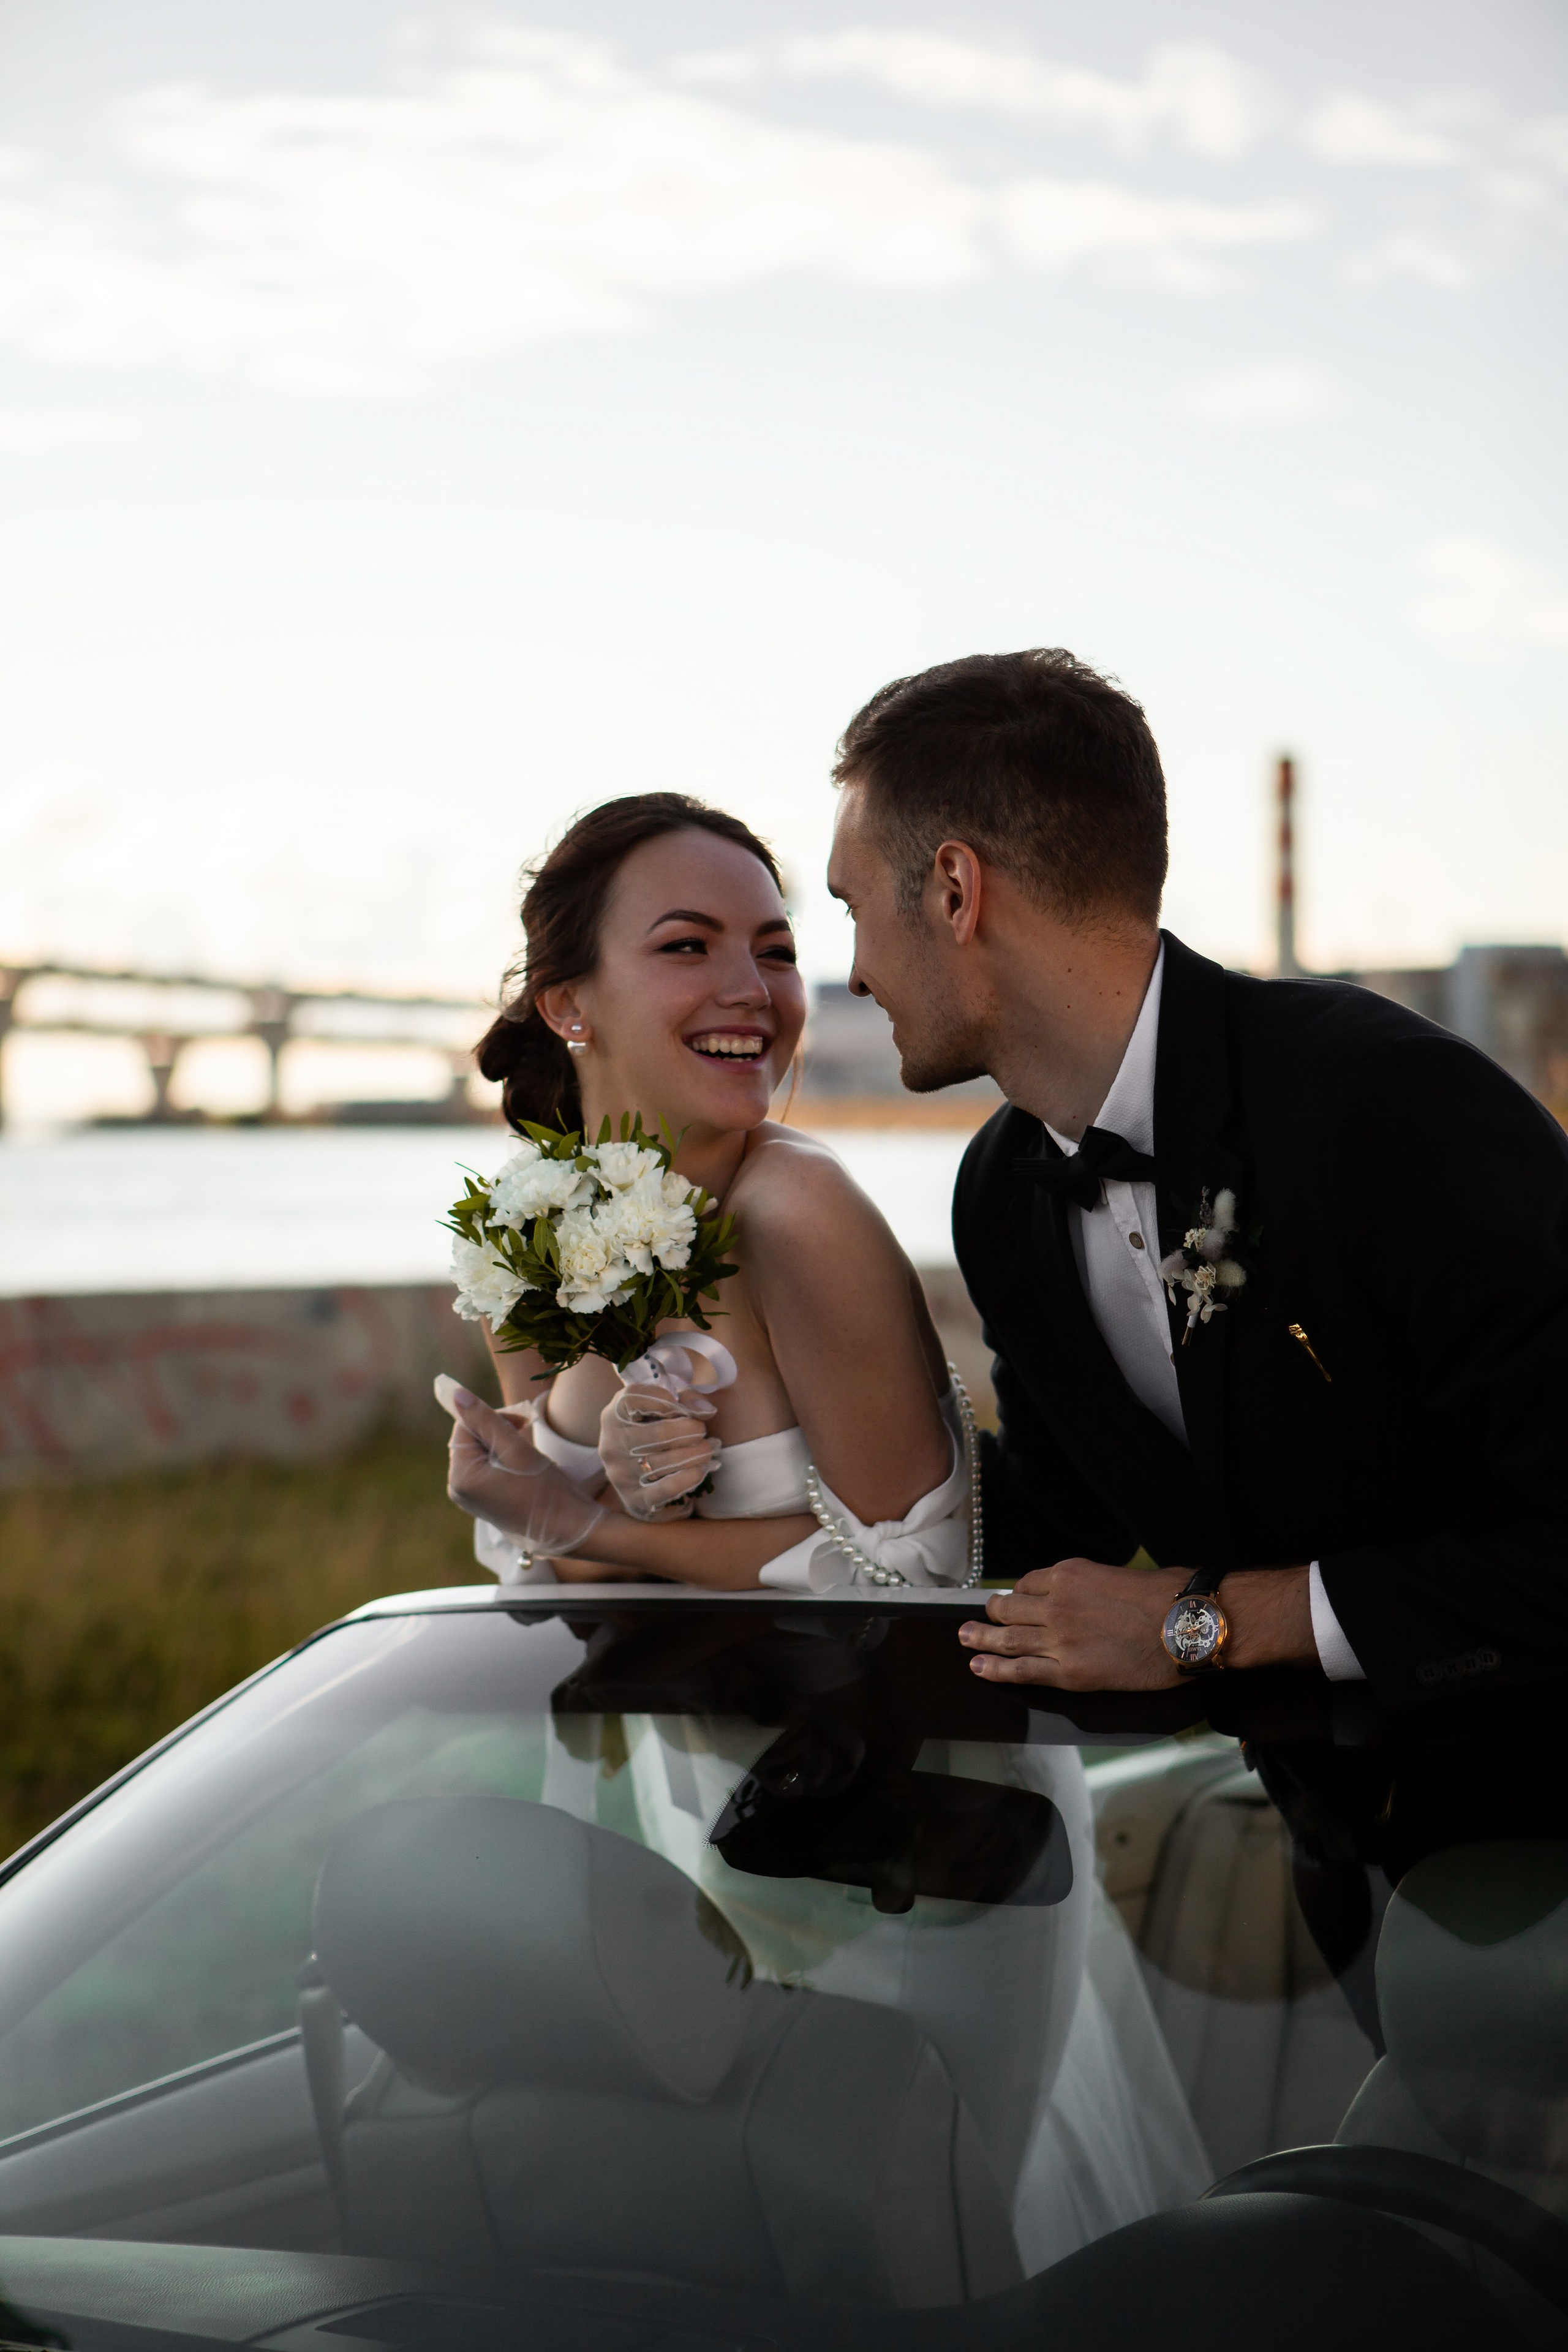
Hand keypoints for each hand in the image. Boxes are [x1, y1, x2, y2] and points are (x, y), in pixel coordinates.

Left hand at [443, 1385, 605, 1556]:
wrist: (567, 1527)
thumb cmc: (544, 1489)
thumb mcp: (515, 1449)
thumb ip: (485, 1420)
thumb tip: (457, 1395)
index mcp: (461, 1478)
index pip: (463, 1428)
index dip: (491, 1418)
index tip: (522, 1423)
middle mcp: (458, 1490)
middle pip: (469, 1440)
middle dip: (496, 1432)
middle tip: (526, 1435)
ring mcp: (470, 1498)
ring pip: (479, 1453)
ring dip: (502, 1445)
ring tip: (526, 1455)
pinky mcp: (483, 1502)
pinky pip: (486, 1469)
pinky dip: (503, 1460)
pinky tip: (523, 1468)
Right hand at [598, 1384, 719, 1521]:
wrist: (638, 1481)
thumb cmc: (653, 1435)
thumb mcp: (663, 1410)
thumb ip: (685, 1400)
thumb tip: (705, 1410)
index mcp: (613, 1416)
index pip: (633, 1398)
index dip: (663, 1398)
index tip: (679, 1404)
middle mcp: (611, 1444)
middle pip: (660, 1432)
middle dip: (692, 1429)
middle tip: (702, 1430)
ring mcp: (621, 1473)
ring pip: (669, 1460)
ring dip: (698, 1453)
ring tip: (708, 1449)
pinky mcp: (635, 1498)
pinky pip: (669, 1488)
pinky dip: (692, 1476)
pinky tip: (702, 1469)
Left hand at [958, 1559, 1317, 1687]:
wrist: (1186, 1625)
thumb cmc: (1168, 1595)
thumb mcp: (1120, 1574)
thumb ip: (1093, 1584)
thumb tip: (1088, 1596)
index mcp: (1069, 1573)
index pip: (1028, 1583)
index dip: (1020, 1592)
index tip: (1015, 1597)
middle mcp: (1055, 1603)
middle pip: (1010, 1607)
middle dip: (994, 1611)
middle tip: (979, 1616)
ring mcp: (1058, 1639)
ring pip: (1007, 1637)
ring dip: (981, 1637)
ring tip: (965, 1637)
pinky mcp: (1068, 1672)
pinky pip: (1020, 1671)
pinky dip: (995, 1669)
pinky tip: (978, 1667)